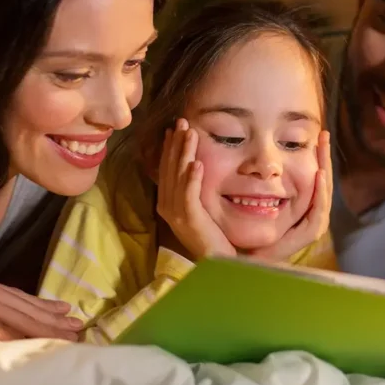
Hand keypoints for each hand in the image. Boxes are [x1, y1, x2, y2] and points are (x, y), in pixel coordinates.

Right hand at [156, 118, 235, 259]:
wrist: (218, 261)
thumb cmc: (210, 234)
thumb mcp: (197, 207)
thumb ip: (190, 189)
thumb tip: (191, 163)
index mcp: (166, 203)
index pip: (166, 169)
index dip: (169, 148)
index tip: (174, 129)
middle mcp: (166, 207)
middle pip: (169, 169)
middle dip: (175, 144)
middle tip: (181, 122)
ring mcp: (176, 215)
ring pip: (178, 177)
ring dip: (183, 154)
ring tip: (190, 134)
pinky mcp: (189, 220)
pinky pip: (188, 195)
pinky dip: (191, 178)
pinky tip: (196, 163)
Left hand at [250, 131, 332, 261]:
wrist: (245, 258)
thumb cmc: (247, 230)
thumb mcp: (251, 198)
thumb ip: (257, 179)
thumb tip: (255, 152)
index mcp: (302, 204)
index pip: (314, 174)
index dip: (317, 155)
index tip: (317, 133)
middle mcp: (310, 212)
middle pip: (323, 180)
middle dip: (324, 157)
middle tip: (324, 135)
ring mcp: (312, 223)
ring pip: (324, 193)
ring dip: (325, 171)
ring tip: (322, 151)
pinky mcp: (309, 233)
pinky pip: (318, 210)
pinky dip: (320, 192)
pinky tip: (318, 174)